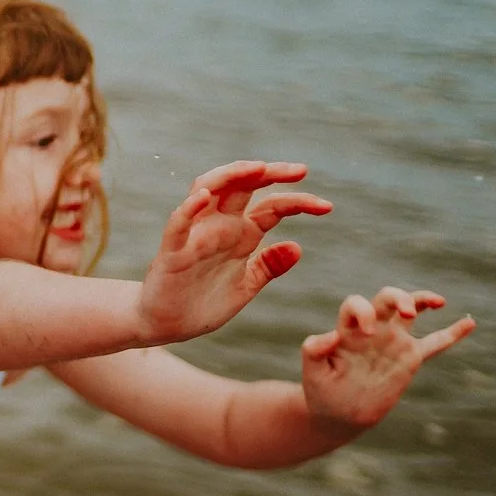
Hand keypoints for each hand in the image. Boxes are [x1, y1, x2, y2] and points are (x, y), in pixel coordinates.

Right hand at [137, 161, 331, 342]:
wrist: (168, 327)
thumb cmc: (203, 303)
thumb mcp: (245, 287)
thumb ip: (268, 267)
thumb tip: (297, 247)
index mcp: (240, 235)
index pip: (272, 207)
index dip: (299, 202)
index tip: (327, 207)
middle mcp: (219, 227)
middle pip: (242, 186)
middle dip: (270, 173)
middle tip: (301, 170)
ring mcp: (195, 236)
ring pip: (208, 191)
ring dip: (231, 176)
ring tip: (257, 168)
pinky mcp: (172, 253)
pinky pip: (178, 226)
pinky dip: (188, 209)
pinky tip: (202, 198)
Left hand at [301, 287, 475, 428]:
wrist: (338, 414)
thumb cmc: (322, 391)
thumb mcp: (312, 372)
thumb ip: (314, 350)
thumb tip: (330, 335)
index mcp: (348, 330)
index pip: (357, 305)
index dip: (363, 311)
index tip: (366, 331)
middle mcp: (372, 330)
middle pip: (387, 299)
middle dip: (399, 297)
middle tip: (407, 312)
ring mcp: (393, 342)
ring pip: (412, 312)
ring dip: (423, 301)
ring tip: (438, 302)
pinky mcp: (410, 359)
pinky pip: (436, 343)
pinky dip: (453, 333)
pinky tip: (469, 322)